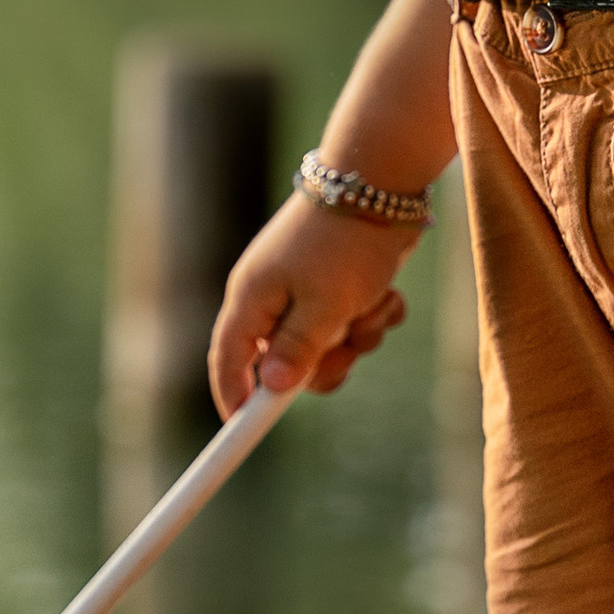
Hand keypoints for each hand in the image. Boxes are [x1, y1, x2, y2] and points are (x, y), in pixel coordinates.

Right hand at [209, 194, 417, 414]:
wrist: (382, 182)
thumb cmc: (346, 242)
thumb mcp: (325, 304)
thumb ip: (298, 350)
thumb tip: (272, 389)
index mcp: (254, 299)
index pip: (228, 360)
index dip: (233, 398)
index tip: (242, 431)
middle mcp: (273, 297)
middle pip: (286, 365)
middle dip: (325, 363)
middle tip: (349, 346)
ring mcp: (305, 290)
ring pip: (328, 347)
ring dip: (356, 336)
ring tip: (372, 304)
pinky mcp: (338, 285)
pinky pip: (352, 324)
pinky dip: (372, 316)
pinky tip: (385, 292)